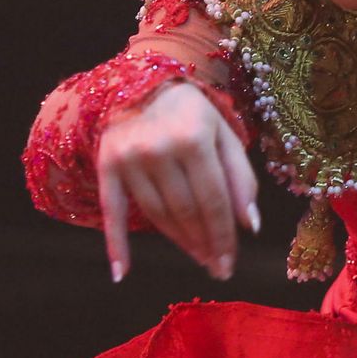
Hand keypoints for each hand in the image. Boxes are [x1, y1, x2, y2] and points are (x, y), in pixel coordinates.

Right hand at [98, 81, 258, 283]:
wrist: (144, 85)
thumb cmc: (193, 114)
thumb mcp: (225, 135)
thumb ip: (241, 178)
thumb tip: (250, 226)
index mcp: (195, 138)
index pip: (214, 200)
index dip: (224, 236)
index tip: (229, 263)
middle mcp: (159, 148)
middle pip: (186, 211)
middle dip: (205, 243)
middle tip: (216, 267)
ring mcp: (129, 158)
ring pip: (158, 215)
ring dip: (179, 243)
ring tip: (197, 258)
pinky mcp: (106, 166)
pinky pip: (112, 211)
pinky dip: (116, 244)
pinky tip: (123, 272)